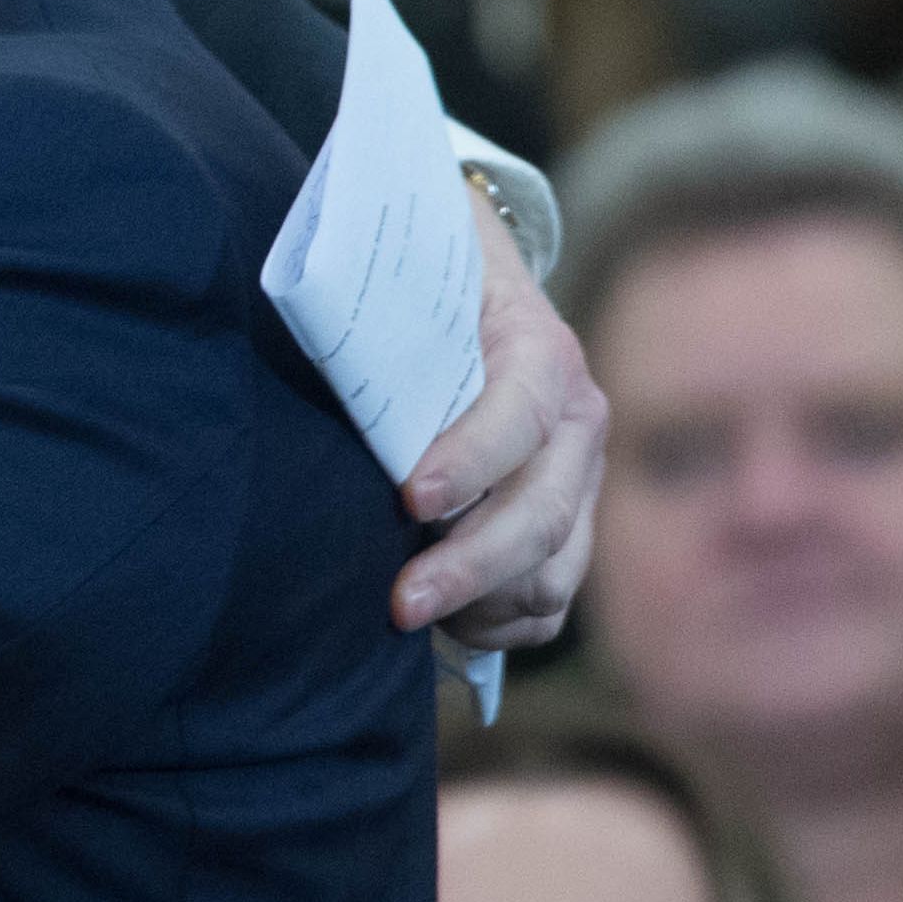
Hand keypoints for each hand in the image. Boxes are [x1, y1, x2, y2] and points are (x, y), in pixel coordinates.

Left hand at [391, 186, 604, 649]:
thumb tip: (321, 346)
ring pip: (552, 571)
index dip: (471, 461)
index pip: (520, 414)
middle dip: (468, 569)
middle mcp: (579, 418)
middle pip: (539, 515)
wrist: (476, 281)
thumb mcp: (411, 278)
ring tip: (408, 609)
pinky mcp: (573, 521)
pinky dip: (501, 622)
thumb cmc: (425, 286)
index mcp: (539, 352)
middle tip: (399, 604)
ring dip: (481, 604)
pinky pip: (551, 599)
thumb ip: (383, 319)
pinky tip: (447, 618)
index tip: (410, 499)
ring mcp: (582, 476)